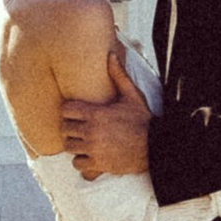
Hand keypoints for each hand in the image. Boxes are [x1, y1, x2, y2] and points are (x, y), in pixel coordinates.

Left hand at [63, 40, 151, 180]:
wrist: (156, 146)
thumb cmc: (143, 121)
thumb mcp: (132, 96)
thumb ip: (118, 75)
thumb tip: (111, 55)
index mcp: (96, 114)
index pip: (66, 110)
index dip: (69, 110)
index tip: (75, 112)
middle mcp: (92, 132)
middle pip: (64, 128)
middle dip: (69, 127)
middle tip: (78, 127)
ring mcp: (94, 149)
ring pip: (69, 147)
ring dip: (74, 144)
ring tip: (83, 141)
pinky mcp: (99, 165)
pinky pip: (78, 164)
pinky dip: (81, 161)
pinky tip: (89, 155)